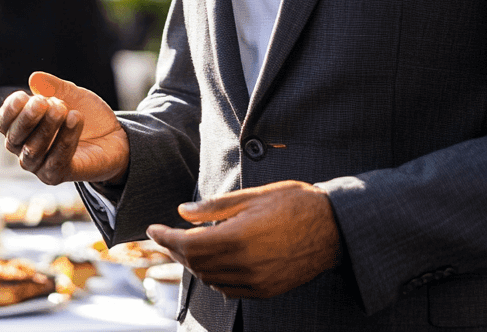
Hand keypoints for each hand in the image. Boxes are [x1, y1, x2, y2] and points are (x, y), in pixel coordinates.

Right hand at [0, 71, 128, 185]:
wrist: (112, 136)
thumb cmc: (83, 114)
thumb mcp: (71, 94)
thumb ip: (54, 87)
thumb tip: (35, 78)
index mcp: (21, 127)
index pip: (3, 122)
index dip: (10, 110)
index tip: (23, 96)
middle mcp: (24, 149)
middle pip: (14, 138)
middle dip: (27, 118)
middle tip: (42, 102)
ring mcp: (39, 165)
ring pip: (33, 150)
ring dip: (47, 128)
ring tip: (62, 109)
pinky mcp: (57, 175)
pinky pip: (55, 161)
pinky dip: (64, 140)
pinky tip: (74, 120)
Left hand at [146, 180, 339, 298]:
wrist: (334, 228)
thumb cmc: (293, 203)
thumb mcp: (251, 196)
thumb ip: (214, 207)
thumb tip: (182, 212)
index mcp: (238, 238)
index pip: (189, 245)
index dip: (166, 238)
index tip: (152, 229)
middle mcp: (245, 266)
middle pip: (197, 264)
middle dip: (176, 250)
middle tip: (164, 235)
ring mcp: (257, 283)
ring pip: (211, 279)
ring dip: (193, 264)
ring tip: (186, 245)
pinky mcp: (268, 290)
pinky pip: (230, 289)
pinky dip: (214, 276)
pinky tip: (212, 261)